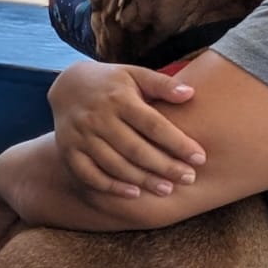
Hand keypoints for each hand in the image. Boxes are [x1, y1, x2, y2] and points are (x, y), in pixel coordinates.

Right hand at [48, 56, 204, 197]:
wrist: (68, 86)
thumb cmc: (112, 83)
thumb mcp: (135, 74)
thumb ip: (162, 84)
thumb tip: (190, 93)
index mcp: (119, 98)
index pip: (153, 124)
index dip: (177, 143)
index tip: (200, 158)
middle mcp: (98, 117)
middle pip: (135, 148)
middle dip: (164, 166)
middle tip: (189, 178)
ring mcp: (81, 136)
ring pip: (114, 164)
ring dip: (142, 180)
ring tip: (166, 189)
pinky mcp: (68, 150)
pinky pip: (89, 174)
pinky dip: (111, 186)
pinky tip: (133, 193)